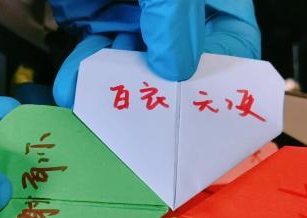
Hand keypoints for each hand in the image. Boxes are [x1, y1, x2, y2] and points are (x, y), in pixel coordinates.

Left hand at [51, 0, 260, 107]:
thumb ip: (176, 10)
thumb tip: (175, 64)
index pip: (232, 41)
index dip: (218, 77)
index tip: (195, 109)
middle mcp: (174, 5)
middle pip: (177, 61)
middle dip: (153, 92)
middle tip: (139, 118)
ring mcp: (133, 5)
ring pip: (131, 60)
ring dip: (111, 85)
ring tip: (94, 102)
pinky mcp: (92, 8)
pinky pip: (93, 47)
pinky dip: (82, 68)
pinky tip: (74, 83)